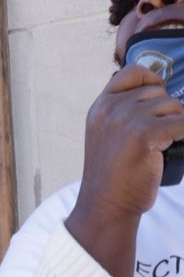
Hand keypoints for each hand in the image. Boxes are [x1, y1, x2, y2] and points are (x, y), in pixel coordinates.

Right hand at [76, 65, 183, 218]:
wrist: (107, 203)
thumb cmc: (113, 174)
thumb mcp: (106, 135)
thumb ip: (121, 113)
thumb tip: (158, 93)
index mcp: (101, 106)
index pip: (132, 72)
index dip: (151, 81)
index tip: (157, 100)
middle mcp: (111, 108)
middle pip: (158, 91)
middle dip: (167, 111)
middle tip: (158, 137)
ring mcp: (126, 119)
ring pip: (174, 106)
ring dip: (177, 125)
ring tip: (162, 146)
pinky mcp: (144, 133)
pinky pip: (182, 124)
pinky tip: (171, 149)